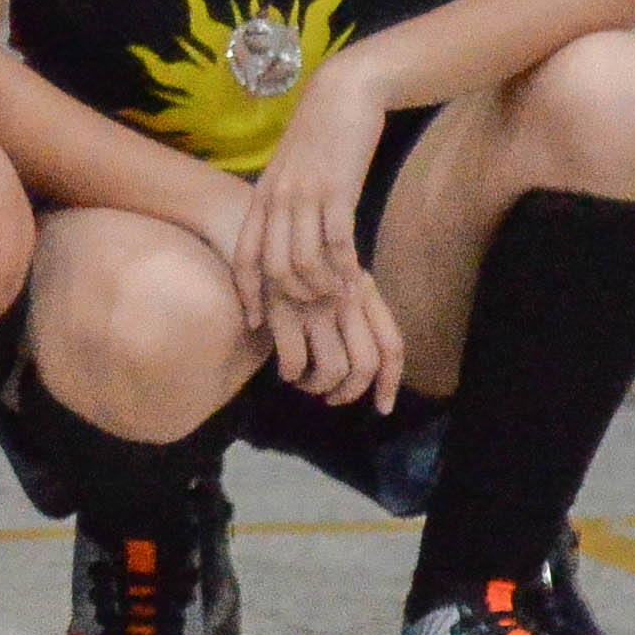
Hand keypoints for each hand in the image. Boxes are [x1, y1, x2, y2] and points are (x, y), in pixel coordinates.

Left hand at [234, 65, 386, 332]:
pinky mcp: (337, 191)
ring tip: (337, 301)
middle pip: (270, 267)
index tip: (257, 323)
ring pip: (301, 262)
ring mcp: (304, 196)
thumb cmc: (317, 138)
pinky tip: (357, 284)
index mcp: (261, 198)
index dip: (248, 293)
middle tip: (312, 317)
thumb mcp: (289, 173)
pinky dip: (345, 270)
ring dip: (320, 289)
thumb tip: (283, 244)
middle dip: (290, 300)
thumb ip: (282, 206)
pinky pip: (337, 244)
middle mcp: (276, 200)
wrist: (341, 95)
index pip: (243, 255)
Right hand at [267, 262, 408, 407]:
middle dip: (350, 392)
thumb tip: (369, 365)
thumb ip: (355, 308)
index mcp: (365, 290)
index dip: (390, 383)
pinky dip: (291, 375)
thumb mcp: (333, 276)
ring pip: (333, 369)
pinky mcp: (281, 310)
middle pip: (366, 364)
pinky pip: (295, 362)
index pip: (391, 346)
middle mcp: (346, 297)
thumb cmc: (294, 259)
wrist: (243, 226)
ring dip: (319, 387)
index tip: (382, 407)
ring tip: (305, 384)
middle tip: (333, 397)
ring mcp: (315, 304)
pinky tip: (285, 371)